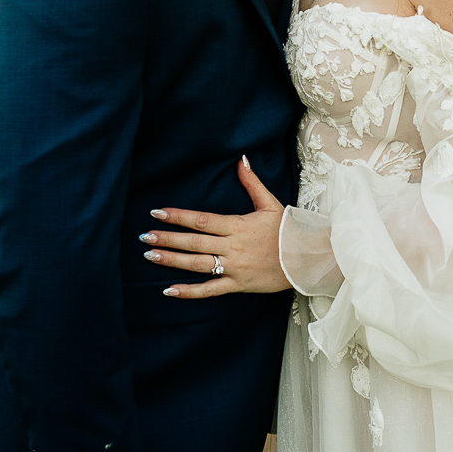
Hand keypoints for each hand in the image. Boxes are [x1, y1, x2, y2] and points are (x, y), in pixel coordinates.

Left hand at [142, 157, 289, 297]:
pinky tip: (169, 290)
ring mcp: (235, 267)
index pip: (201, 219)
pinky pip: (210, 290)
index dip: (178, 216)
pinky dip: (189, 291)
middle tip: (144, 235)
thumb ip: (252, 182)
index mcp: (238, 225)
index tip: (157, 212)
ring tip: (150, 255)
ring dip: (172, 260)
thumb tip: (241, 160)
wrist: (308, 258)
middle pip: (194, 242)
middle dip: (168, 237)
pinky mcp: (239, 285)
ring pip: (198, 264)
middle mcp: (233, 246)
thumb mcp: (270, 203)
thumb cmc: (288, 229)